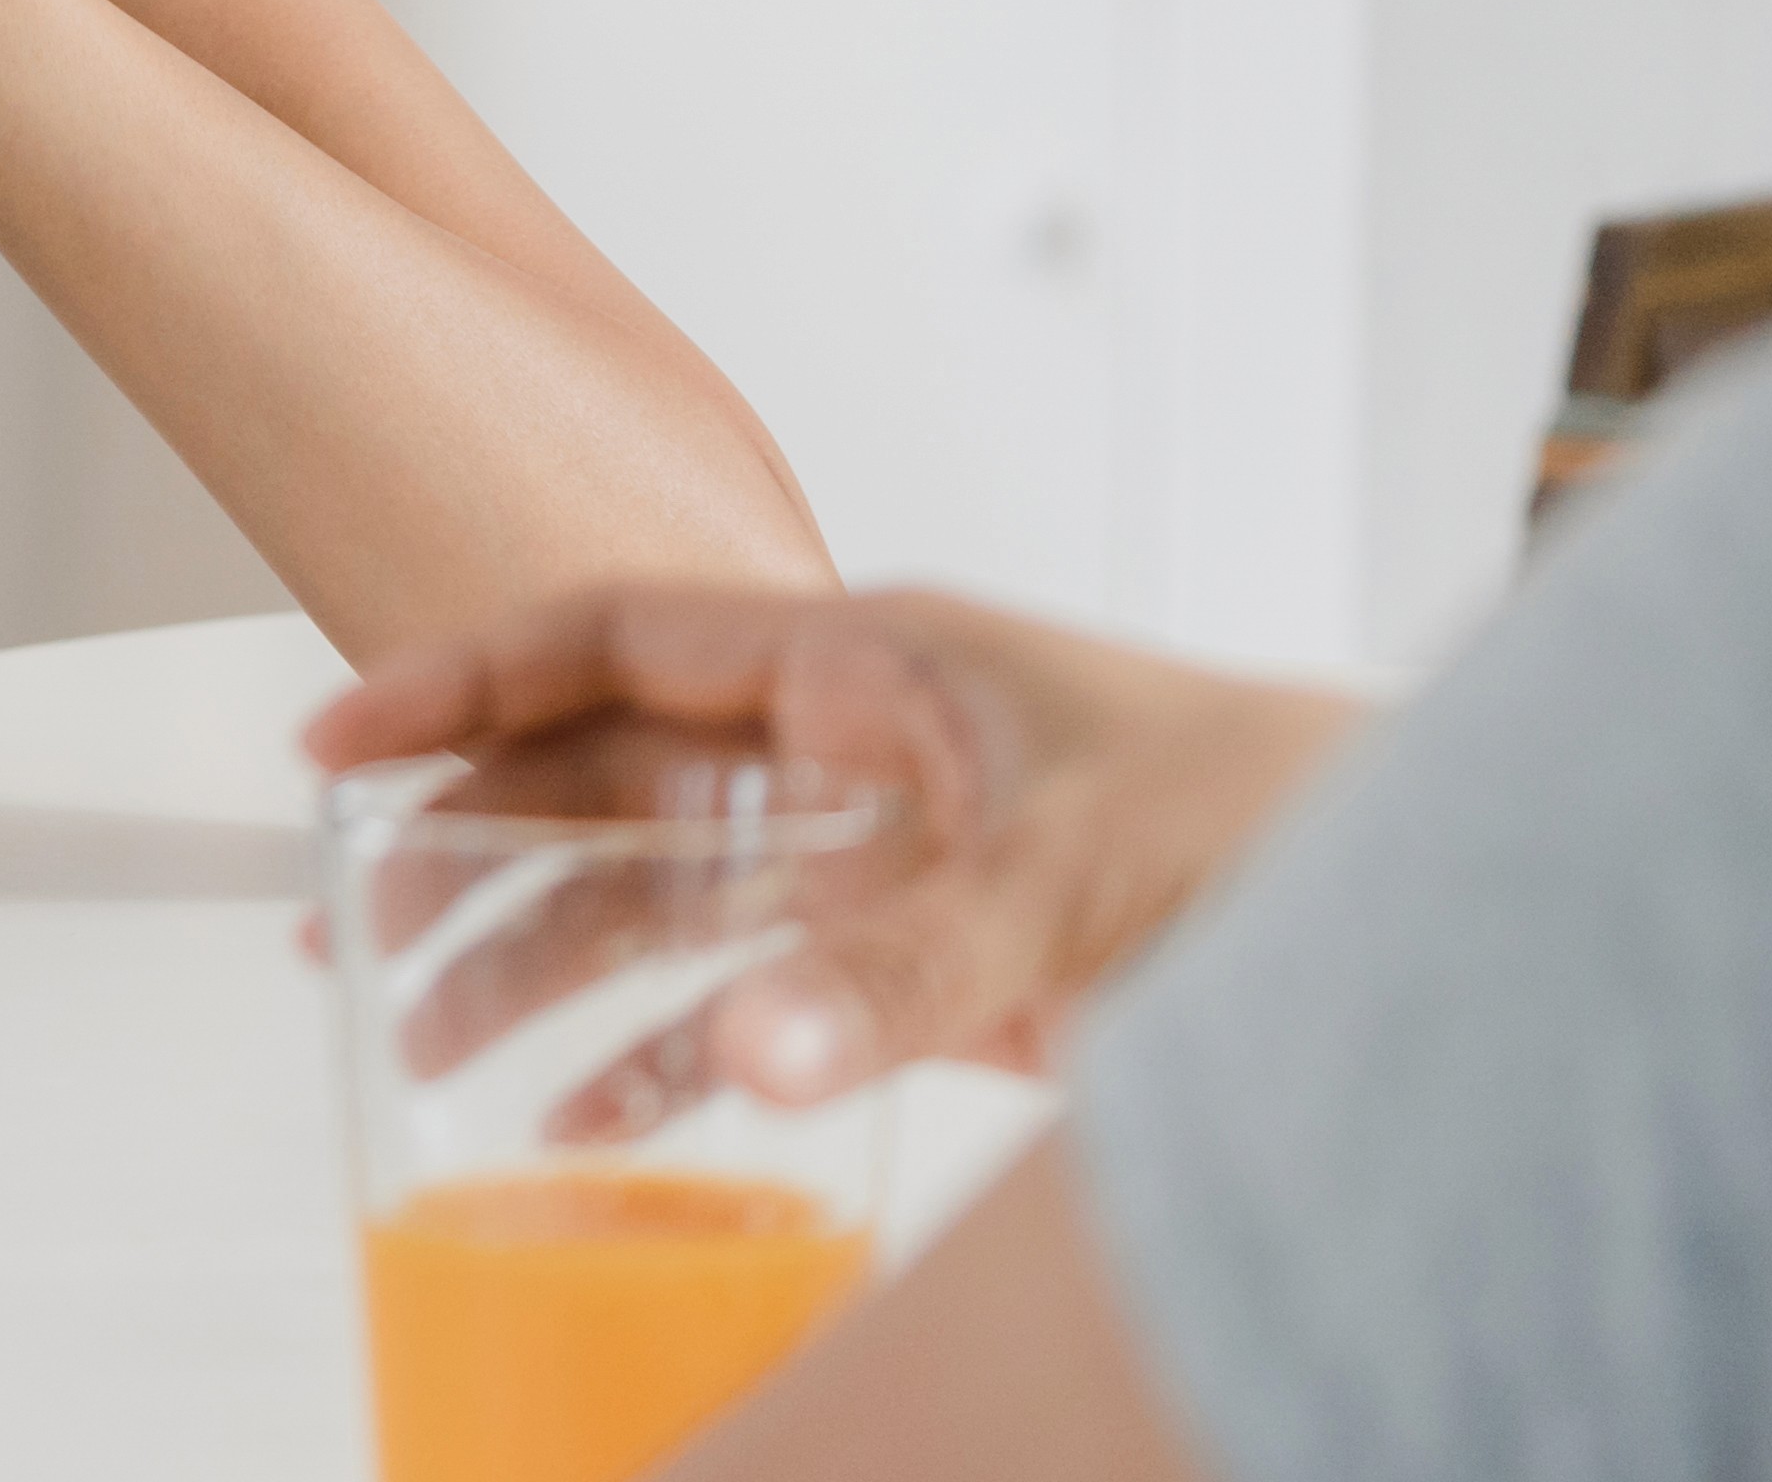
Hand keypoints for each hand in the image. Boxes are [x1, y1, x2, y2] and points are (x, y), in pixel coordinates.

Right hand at [302, 582, 1368, 1106]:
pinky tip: (590, 1127)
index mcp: (866, 664)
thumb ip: (902, 970)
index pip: (615, 644)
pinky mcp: (936, 966)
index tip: (334, 736)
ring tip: (430, 1045)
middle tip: (353, 930)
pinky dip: (666, 1059)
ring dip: (543, 966)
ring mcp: (890, 861)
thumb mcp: (1073, 885)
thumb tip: (740, 1050)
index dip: (463, 684)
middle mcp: (854, 751)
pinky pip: (759, 1001)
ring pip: (665, 899)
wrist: (1437, 905)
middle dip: (470, 846)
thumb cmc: (1277, 824)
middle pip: (608, 780)